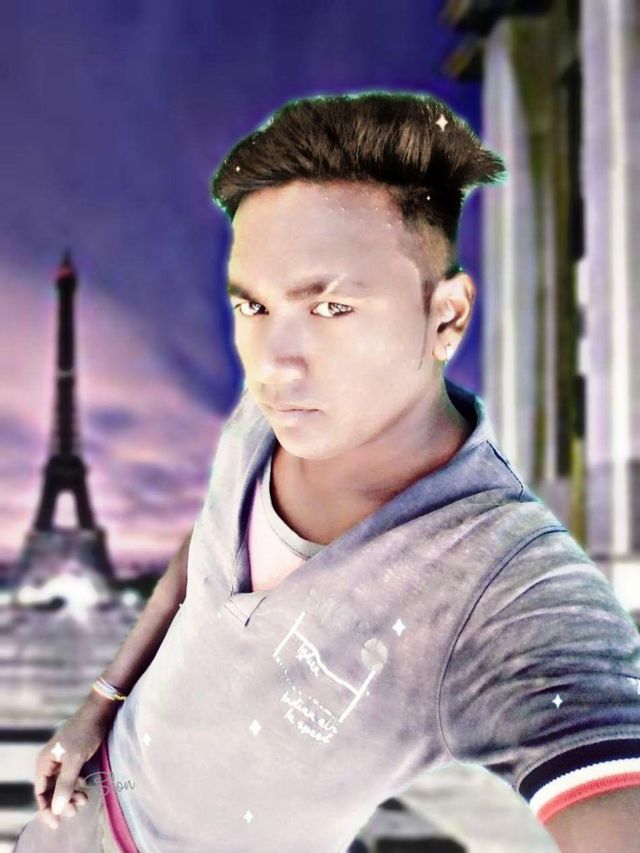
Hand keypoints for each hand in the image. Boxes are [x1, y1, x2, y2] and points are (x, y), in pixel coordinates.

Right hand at [34, 694, 116, 828]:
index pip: (41, 792)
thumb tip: (57, 809)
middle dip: (62, 803)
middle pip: (52, 790)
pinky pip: (72, 778)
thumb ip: (66, 784)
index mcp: (44, 762)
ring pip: (63, 785)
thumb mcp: (75, 759)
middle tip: (77, 810)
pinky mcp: (75, 757)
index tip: (58, 823)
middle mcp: (50, 762)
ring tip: (85, 800)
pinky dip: (77, 786)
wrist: (100, 711)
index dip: (46, 809)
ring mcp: (62, 760)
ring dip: (71, 795)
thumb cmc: (85, 733)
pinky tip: (86, 789)